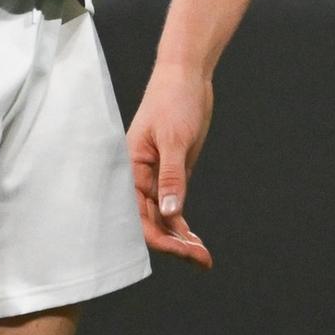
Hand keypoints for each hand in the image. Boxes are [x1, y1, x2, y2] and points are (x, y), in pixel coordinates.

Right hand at [128, 65, 214, 266]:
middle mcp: (139, 177)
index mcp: (130, 168)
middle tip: (202, 259)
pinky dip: (183, 225)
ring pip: (163, 218)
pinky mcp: (170, 174)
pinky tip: (196, 241)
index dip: (161, 238)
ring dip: (181, 239)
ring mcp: (155, 177)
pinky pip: (172, 207)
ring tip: (203, 257)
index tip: (185, 251)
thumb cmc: (174, 100)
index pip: (139, 216)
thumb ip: (171, 177)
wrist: (186, 75)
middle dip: (174, 245)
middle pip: (151, 222)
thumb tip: (171, 214)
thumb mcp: (175, 139)